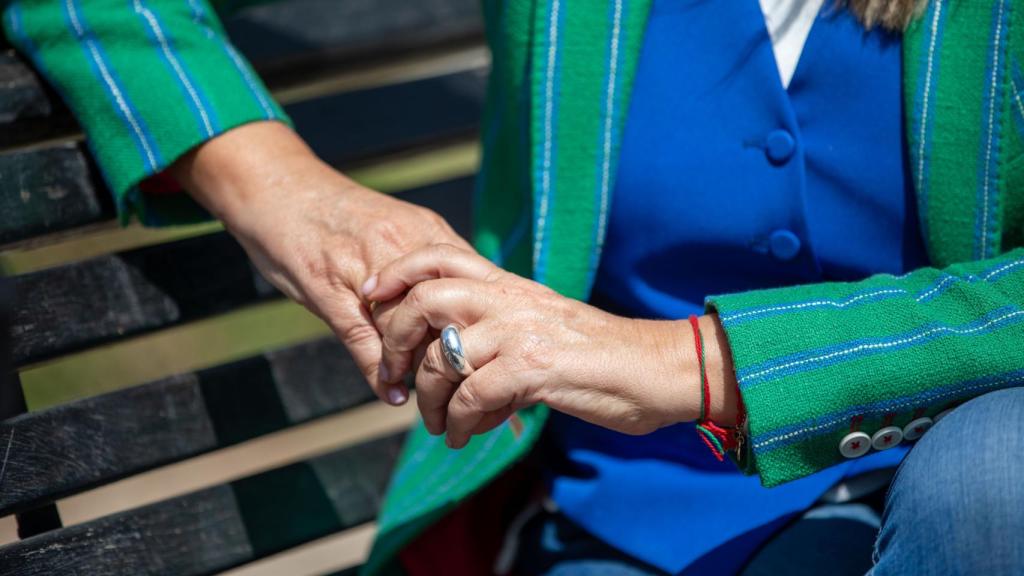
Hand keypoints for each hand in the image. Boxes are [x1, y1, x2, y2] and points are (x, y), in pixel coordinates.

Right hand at [171, 121, 470, 403]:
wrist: (278, 186)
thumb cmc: (339, 214)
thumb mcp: (396, 229)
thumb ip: (431, 262)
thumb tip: (469, 302)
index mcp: (426, 233)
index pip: (471, 287)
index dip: (480, 325)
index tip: (486, 355)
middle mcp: (403, 248)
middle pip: (444, 309)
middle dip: (456, 351)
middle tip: (464, 383)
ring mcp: (367, 269)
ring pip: (408, 327)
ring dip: (421, 368)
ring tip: (435, 397)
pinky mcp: (330, 290)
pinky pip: (364, 338)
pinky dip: (380, 372)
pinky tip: (391, 393)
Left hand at [364, 245, 739, 447]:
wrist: (658, 368)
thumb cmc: (604, 359)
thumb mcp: (546, 331)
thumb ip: (502, 339)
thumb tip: (463, 381)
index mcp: (512, 286)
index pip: (441, 257)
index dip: (397, 272)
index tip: (371, 295)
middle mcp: (511, 300)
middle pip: (425, 300)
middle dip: (395, 342)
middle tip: (393, 379)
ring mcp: (521, 331)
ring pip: (441, 357)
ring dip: (429, 400)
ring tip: (438, 426)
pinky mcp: (534, 366)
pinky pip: (472, 396)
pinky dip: (460, 422)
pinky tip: (466, 437)